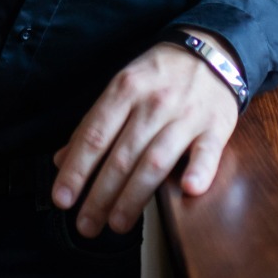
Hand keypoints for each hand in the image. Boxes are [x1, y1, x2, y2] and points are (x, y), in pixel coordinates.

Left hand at [52, 31, 240, 236]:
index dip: (76, 170)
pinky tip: (188, 190)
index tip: (61, 200)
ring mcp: (186, 115)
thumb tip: (61, 161)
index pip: (94, 135)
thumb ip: (94, 125)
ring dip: (134, 196)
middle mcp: (153, 102)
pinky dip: (200, 170)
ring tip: (117, 224)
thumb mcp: (122, 88)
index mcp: (124, 89)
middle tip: (85, 226)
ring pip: (155, 160)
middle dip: (100, 195)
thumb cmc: (159, 76)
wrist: (211, 51)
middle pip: (121, 155)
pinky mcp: (216, 126)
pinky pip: (208, 151)